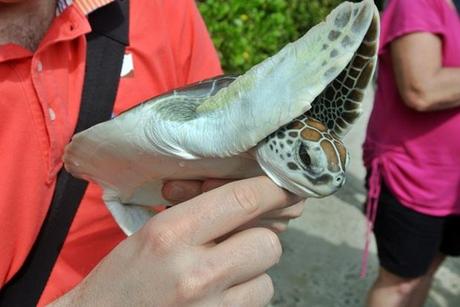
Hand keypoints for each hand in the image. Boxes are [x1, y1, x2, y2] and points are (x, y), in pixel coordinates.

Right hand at [50, 177, 299, 306]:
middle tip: (240, 242)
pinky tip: (220, 296)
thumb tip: (251, 204)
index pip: (242, 200)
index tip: (288, 186)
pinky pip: (255, 304)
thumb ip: (199, 216)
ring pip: (267, 280)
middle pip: (268, 244)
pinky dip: (245, 296)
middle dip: (261, 239)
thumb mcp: (151, 234)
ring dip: (253, 274)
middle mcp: (194, 271)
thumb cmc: (122, 278)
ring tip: (224, 275)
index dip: (274, 190)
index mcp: (171, 233)